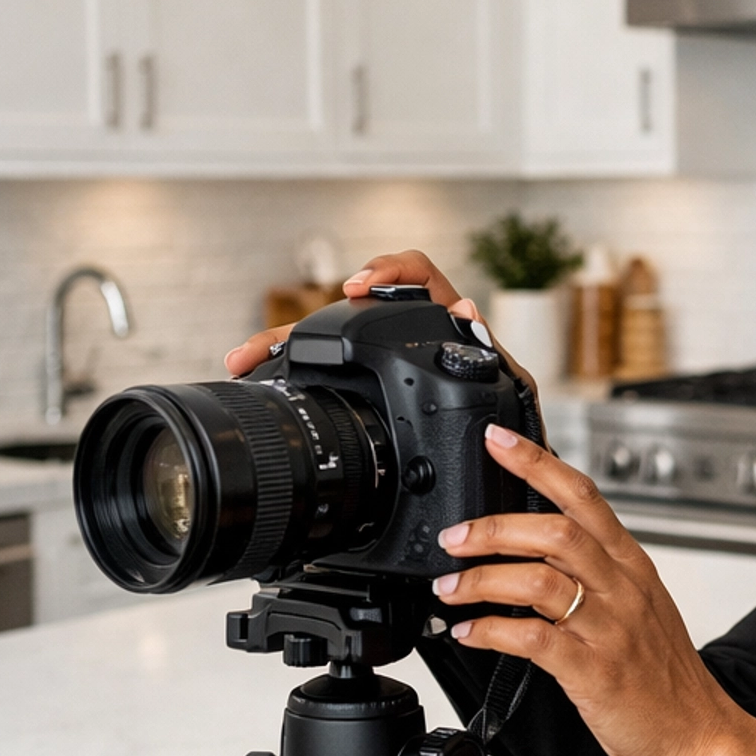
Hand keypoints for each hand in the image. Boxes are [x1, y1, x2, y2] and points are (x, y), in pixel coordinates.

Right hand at [223, 250, 541, 425]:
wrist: (505, 485)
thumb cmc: (512, 434)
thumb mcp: (508, 391)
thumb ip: (490, 353)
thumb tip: (466, 306)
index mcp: (447, 325)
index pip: (417, 272)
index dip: (387, 270)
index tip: (358, 287)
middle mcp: (408, 338)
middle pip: (346, 314)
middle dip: (301, 323)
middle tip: (268, 342)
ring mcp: (382, 367)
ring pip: (325, 345)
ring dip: (280, 348)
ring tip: (244, 360)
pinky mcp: (368, 397)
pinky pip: (324, 380)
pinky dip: (289, 377)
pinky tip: (257, 381)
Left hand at [433, 426, 755, 755]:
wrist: (698, 735)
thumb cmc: (663, 677)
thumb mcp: (636, 608)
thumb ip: (594, 574)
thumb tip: (532, 550)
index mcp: (631, 565)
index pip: (583, 496)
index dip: (537, 463)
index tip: (496, 440)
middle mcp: (623, 588)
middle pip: (556, 532)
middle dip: (494, 528)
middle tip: (454, 537)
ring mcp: (611, 629)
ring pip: (540, 580)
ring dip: (484, 579)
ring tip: (450, 588)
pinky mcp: (595, 671)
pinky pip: (535, 639)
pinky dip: (492, 631)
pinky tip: (468, 633)